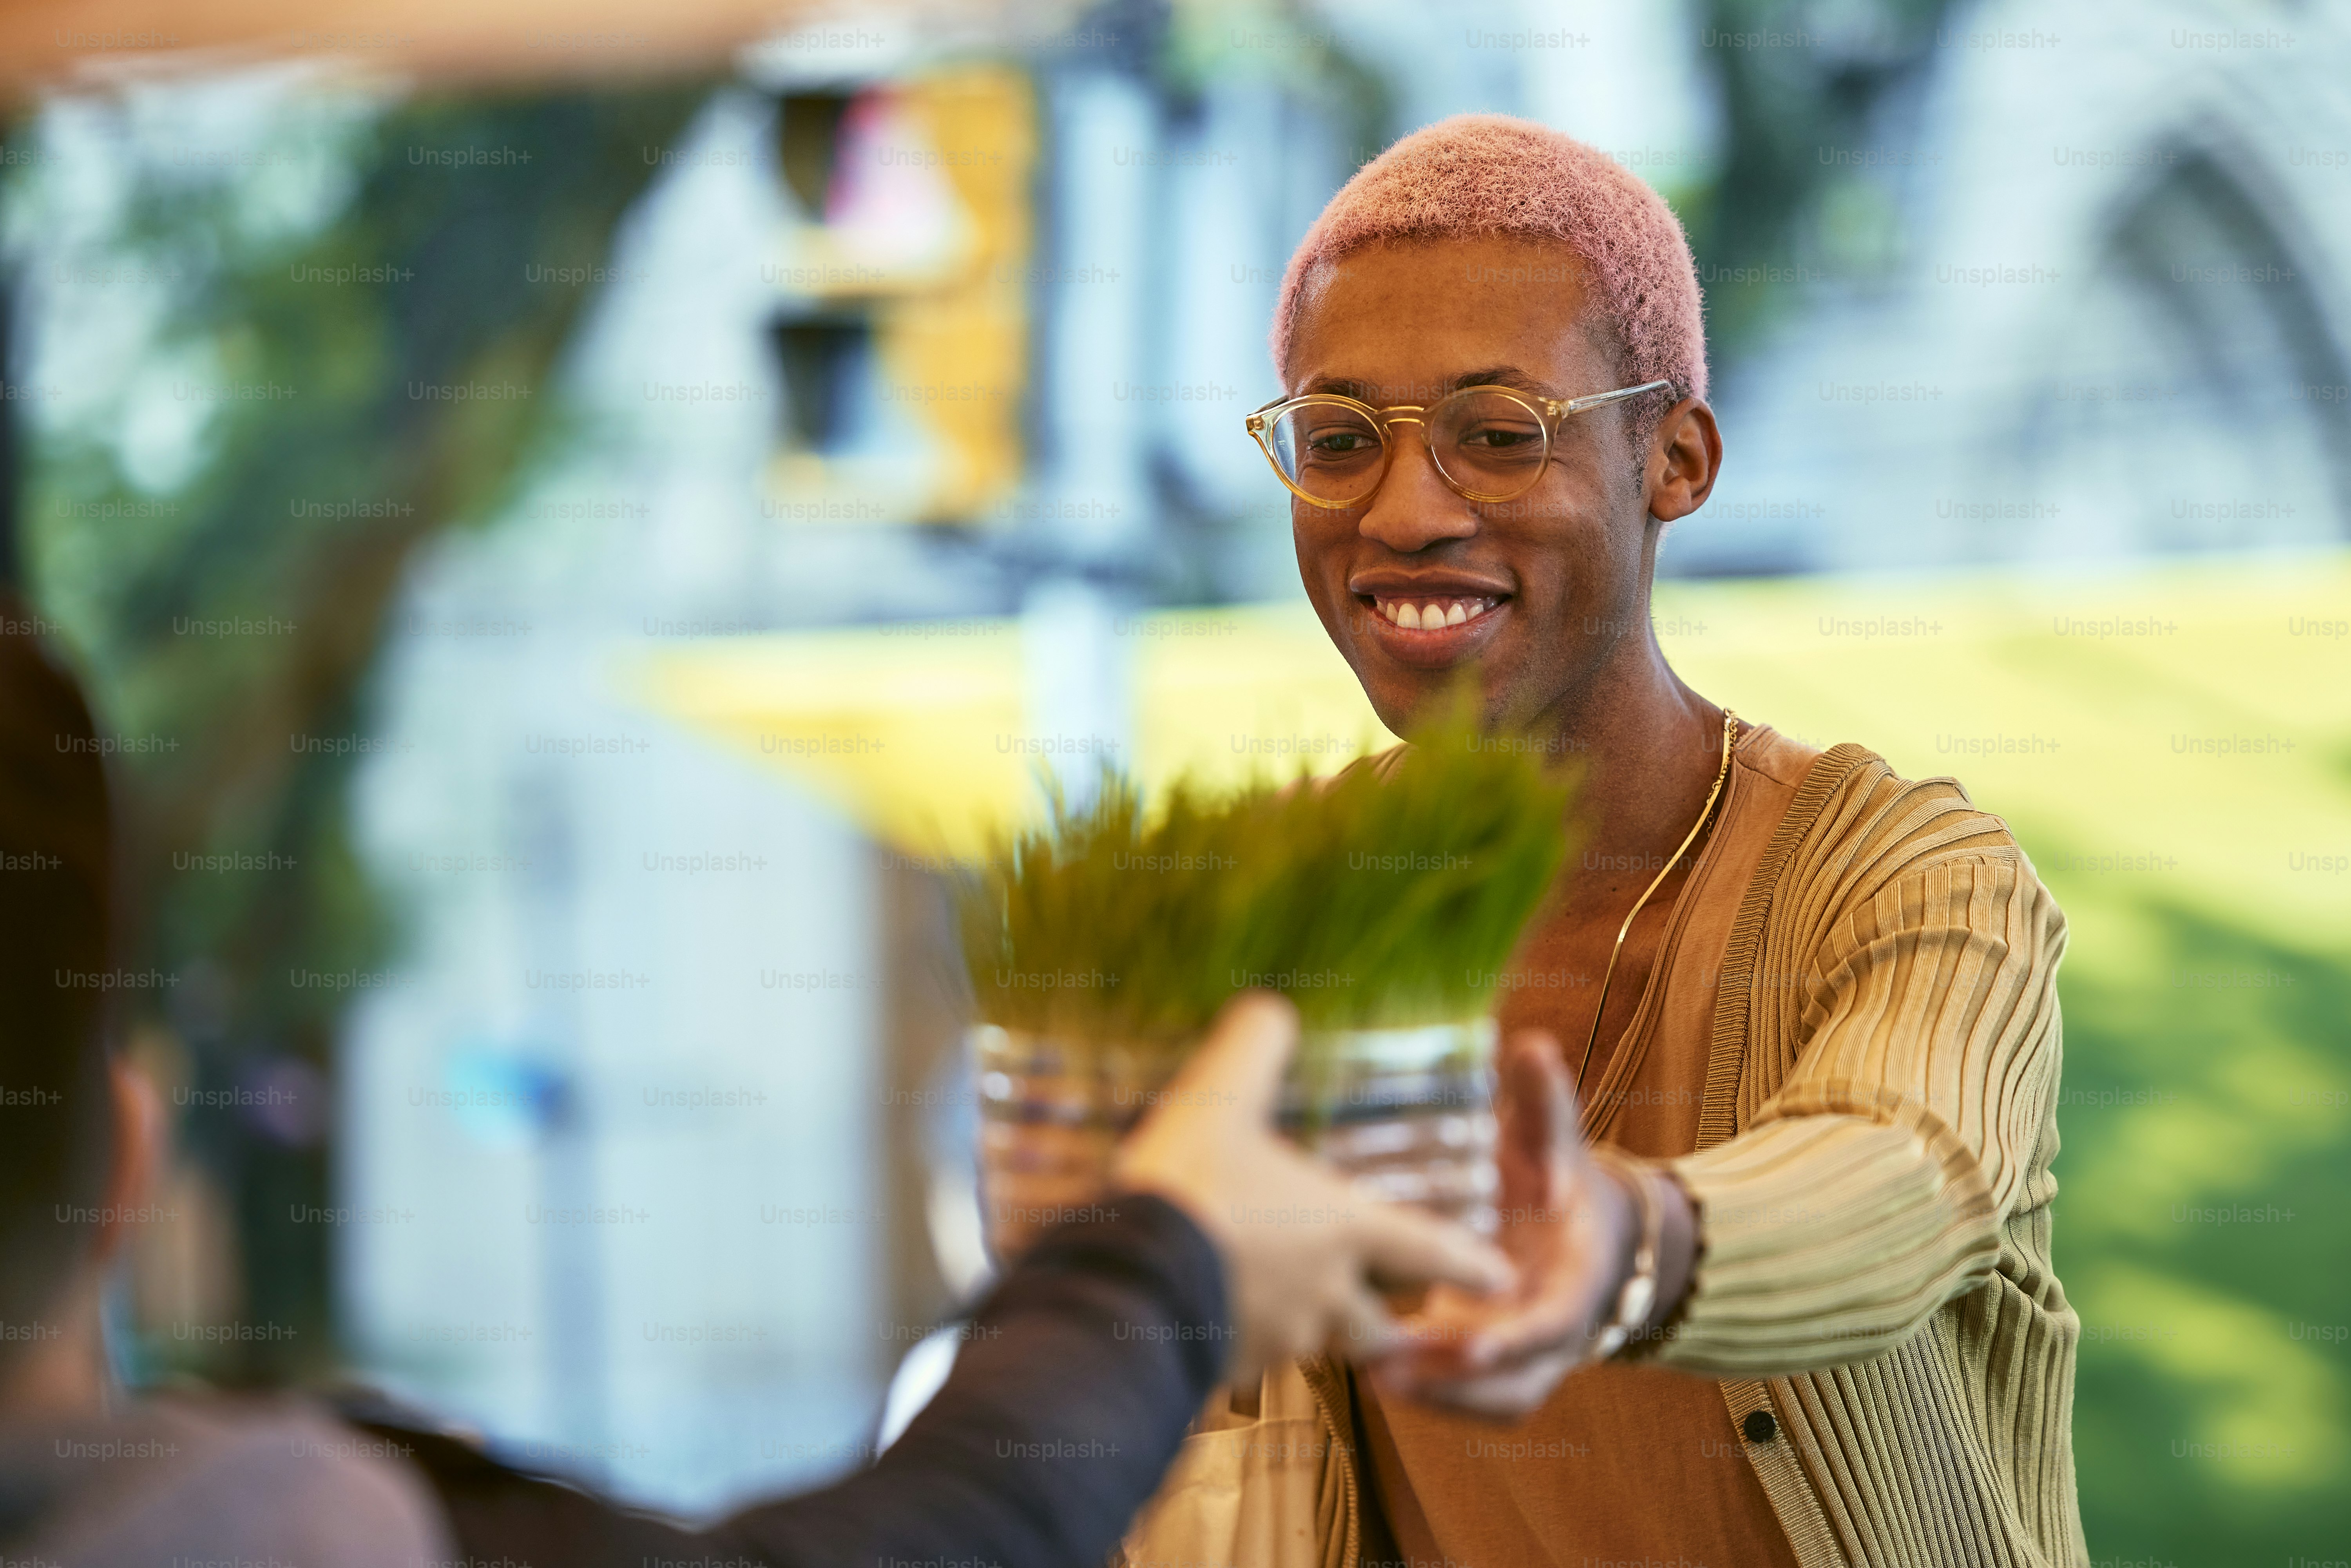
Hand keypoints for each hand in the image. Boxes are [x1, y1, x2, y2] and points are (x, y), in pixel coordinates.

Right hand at [1114, 992, 1515, 1385]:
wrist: (1130, 1283)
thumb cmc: (1193, 1187)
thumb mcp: (1222, 1098)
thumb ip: (1255, 1048)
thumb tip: (1270, 1011)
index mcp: (1342, 1230)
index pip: (1429, 1250)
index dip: (1470, 1261)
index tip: (1503, 1276)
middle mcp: (1324, 1295)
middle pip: (1379, 1324)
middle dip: (1389, 1321)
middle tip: (1392, 1316)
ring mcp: (1278, 1341)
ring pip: (1314, 1345)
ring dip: (1311, 1329)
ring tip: (1286, 1308)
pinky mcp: (1228, 1369)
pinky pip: (1251, 1360)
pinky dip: (1246, 1342)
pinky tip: (1220, 1320)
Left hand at [1372, 1029, 1690, 1417]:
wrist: (1583, 1227)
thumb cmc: (1557, 1177)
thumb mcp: (1553, 1138)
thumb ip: (1543, 1101)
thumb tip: (1532, 1045)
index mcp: (1576, 1280)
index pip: (1552, 1322)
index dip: (1515, 1335)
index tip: (1472, 1338)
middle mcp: (1555, 1330)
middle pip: (1516, 1382)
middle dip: (1458, 1383)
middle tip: (1387, 1367)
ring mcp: (1528, 1354)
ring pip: (1490, 1399)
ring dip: (1435, 1393)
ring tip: (1367, 1369)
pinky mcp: (1495, 1362)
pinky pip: (1469, 1397)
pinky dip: (1430, 1392)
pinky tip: (1370, 1367)